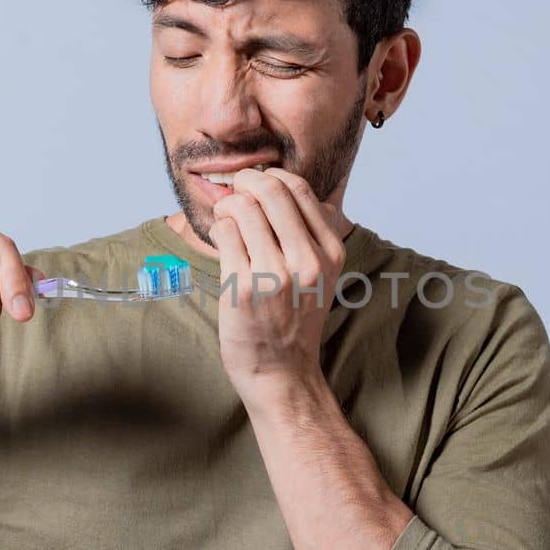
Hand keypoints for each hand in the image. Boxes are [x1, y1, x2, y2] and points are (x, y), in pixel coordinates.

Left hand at [210, 168, 350, 397]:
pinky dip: (219, 229)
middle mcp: (306, 261)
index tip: (257, 186)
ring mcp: (274, 274)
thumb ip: (310, 234)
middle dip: (245, 182)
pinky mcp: (243, 287)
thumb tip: (283, 186)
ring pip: (242, 207)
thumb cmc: (295, 321)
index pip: (299, 189)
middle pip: (270, 190)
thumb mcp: (322, 276)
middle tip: (235, 192)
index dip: (271, 177)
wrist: (283, 373)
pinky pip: (224, 233)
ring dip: (227, 205)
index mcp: (330, 253)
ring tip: (227, 220)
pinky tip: (223, 243)